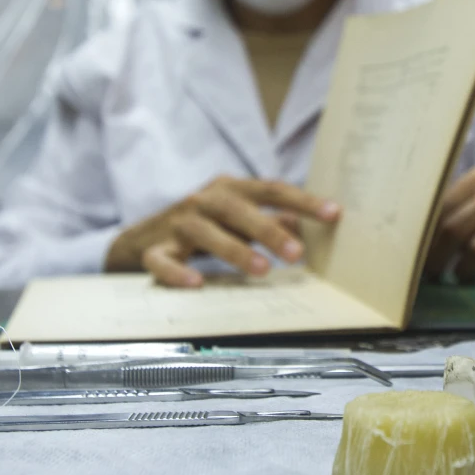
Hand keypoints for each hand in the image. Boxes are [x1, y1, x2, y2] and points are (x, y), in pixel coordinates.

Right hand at [105, 177, 339, 287]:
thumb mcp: (239, 218)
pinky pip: (164, 260)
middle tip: (297, 253)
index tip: (334, 214)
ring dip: (235, 250)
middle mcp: (203, 200)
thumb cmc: (204, 225)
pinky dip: (178, 272)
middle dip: (269, 230)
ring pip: (205, 232)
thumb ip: (274, 221)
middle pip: (239, 209)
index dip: (303, 200)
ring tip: (262, 270)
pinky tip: (196, 285)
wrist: (140, 236)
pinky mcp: (154, 249)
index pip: (271, 189)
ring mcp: (177, 224)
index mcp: (230, 189)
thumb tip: (312, 231)